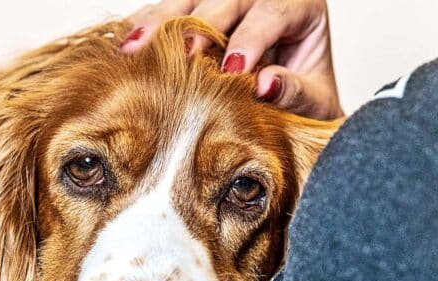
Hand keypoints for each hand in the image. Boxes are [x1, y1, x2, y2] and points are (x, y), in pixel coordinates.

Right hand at [122, 0, 343, 119]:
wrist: (292, 113)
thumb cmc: (305, 108)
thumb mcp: (313, 106)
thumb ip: (295, 92)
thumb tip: (265, 84)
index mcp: (301, 8)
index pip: (274, 10)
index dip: (252, 38)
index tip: (233, 69)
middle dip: (200, 26)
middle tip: (183, 56)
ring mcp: (226, 3)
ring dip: (159, 22)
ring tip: (134, 47)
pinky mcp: (197, 13)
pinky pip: (167, 10)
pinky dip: (144, 25)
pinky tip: (124, 40)